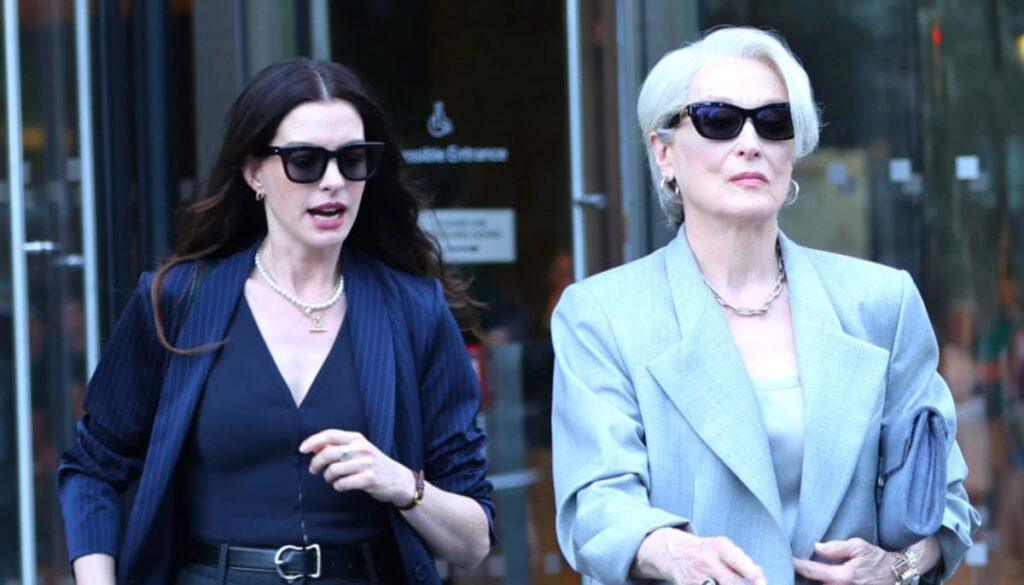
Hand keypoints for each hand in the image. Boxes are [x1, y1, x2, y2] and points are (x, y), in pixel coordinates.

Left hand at [300, 429, 415, 505]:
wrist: (399, 480)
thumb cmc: (374, 464)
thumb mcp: (359, 450)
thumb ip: (338, 446)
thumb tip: (314, 446)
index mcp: (357, 438)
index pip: (330, 435)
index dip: (313, 441)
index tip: (301, 449)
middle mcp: (361, 448)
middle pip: (328, 453)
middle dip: (316, 463)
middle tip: (314, 470)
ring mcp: (366, 463)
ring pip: (333, 470)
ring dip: (328, 477)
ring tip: (332, 479)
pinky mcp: (368, 479)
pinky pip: (342, 484)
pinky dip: (338, 486)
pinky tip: (342, 486)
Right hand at [634, 527, 767, 584]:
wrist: (674, 551)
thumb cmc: (706, 551)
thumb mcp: (723, 548)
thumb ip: (741, 560)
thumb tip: (759, 574)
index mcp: (719, 546)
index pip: (739, 562)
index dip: (753, 575)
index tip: (761, 582)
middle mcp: (707, 559)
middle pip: (732, 581)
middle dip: (740, 584)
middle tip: (743, 582)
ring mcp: (696, 575)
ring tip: (721, 580)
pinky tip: (713, 582)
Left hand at [792, 539, 892, 584]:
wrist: (896, 575)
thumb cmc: (876, 559)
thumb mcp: (859, 547)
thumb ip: (836, 547)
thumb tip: (816, 546)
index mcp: (842, 576)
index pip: (811, 571)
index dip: (796, 565)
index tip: (786, 558)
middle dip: (801, 577)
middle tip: (787, 567)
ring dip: (810, 582)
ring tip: (798, 574)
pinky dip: (822, 584)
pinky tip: (813, 579)